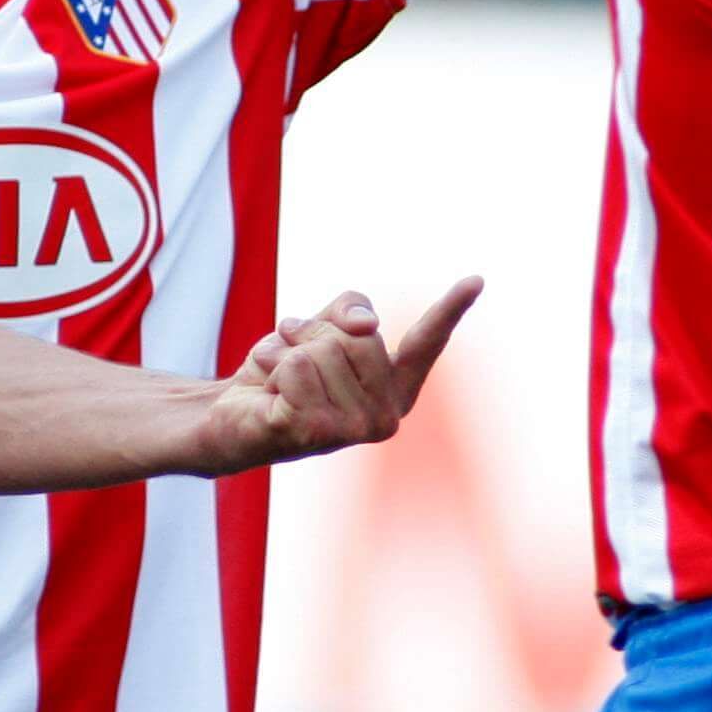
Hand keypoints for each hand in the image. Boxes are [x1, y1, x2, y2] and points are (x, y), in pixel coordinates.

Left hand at [202, 277, 482, 469]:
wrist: (233, 418)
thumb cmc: (284, 374)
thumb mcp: (321, 325)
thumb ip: (352, 310)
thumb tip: (366, 326)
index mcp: (394, 387)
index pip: (426, 341)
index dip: (451, 308)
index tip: (477, 278)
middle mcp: (385, 415)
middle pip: (358, 335)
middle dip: (313, 334)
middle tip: (292, 360)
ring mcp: (353, 430)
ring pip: (322, 349)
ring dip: (285, 351)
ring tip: (277, 379)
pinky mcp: (317, 434)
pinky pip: (296, 367)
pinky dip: (271, 368)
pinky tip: (267, 395)